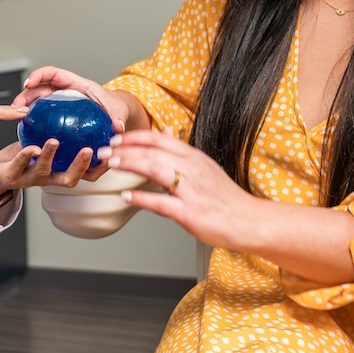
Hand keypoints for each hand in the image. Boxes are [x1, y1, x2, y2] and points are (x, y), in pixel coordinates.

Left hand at [0, 139, 110, 201]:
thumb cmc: (21, 156)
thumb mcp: (44, 141)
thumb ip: (63, 132)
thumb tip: (83, 111)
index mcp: (59, 171)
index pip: (85, 174)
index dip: (100, 167)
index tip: (112, 153)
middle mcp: (48, 179)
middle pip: (70, 179)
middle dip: (81, 166)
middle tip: (91, 151)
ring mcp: (30, 179)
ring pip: (44, 172)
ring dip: (50, 156)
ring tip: (54, 142)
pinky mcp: (11, 177)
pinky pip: (19, 165)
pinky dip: (26, 155)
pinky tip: (31, 146)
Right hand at [13, 65, 128, 134]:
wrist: (113, 113)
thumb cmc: (113, 106)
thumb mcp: (116, 110)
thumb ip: (116, 117)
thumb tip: (118, 126)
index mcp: (74, 83)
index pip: (53, 73)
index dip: (39, 75)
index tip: (29, 83)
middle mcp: (63, 90)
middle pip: (40, 87)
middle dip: (26, 93)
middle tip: (17, 105)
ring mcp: (58, 102)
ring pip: (37, 100)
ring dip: (25, 106)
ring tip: (17, 118)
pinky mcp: (57, 114)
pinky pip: (43, 114)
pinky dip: (34, 120)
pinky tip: (28, 132)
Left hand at [97, 127, 261, 250]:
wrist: (249, 221)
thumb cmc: (224, 197)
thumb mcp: (204, 166)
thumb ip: (181, 150)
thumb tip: (164, 131)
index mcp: (192, 157)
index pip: (158, 138)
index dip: (133, 137)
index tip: (115, 139)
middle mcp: (191, 169)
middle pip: (152, 151)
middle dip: (124, 149)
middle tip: (103, 151)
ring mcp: (191, 190)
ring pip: (155, 168)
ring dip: (130, 164)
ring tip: (111, 164)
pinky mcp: (191, 212)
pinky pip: (162, 202)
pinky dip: (142, 198)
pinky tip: (127, 196)